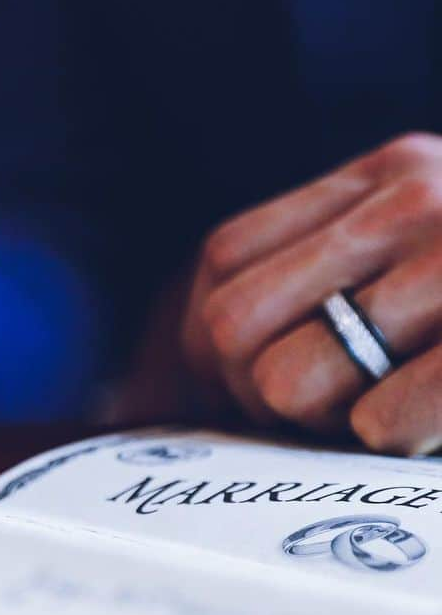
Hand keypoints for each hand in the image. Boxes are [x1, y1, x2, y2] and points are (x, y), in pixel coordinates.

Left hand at [182, 133, 441, 454]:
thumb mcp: (425, 245)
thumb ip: (329, 266)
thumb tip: (196, 351)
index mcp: (385, 174)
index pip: (223, 258)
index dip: (219, 338)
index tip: (263, 378)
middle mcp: (415, 199)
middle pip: (230, 325)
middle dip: (255, 390)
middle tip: (319, 409)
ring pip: (287, 380)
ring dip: (321, 420)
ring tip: (376, 411)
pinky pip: (376, 420)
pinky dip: (385, 440)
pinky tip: (419, 431)